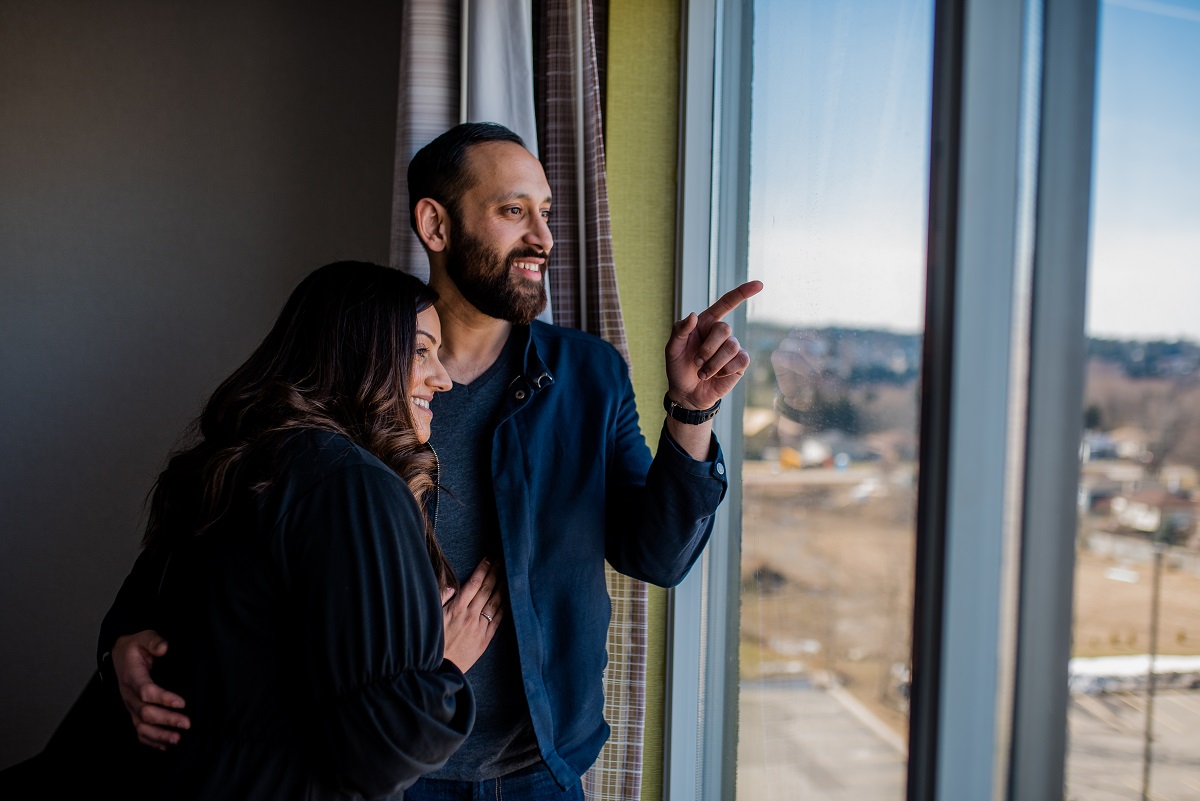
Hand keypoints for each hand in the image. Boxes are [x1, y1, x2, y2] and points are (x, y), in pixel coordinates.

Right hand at [111, 630, 190, 749]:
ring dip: (159, 735)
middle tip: (187, 723)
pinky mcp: (133, 712)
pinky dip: (151, 741)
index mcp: (131, 676)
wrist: (120, 656)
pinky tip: (166, 746)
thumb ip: (154, 641)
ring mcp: (130, 706)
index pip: (146, 691)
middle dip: (166, 720)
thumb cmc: (136, 647)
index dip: (164, 698)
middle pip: (145, 712)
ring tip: (178, 739)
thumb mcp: (144, 636)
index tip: (182, 703)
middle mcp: (128, 694)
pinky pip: (139, 731)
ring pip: (141, 726)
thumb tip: (164, 648)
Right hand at [440, 558, 503, 673]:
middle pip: (487, 589)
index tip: (489, 558)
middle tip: (503, 559)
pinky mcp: (485, 640)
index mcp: (456, 608)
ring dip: (503, 586)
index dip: (483, 569)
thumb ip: (441, 599)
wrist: (438, 669)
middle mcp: (470, 616)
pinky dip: (505, 607)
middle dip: (496, 572)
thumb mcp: (431, 618)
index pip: (474, 583)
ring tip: (509, 574)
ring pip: (495, 603)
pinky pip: (498, 620)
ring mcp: (479, 627)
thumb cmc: (432, 642)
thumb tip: (451, 585)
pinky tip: (510, 598)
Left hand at [665, 280, 762, 410]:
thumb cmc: (678, 368)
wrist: (687, 393)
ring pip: (731, 347)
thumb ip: (679, 330)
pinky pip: (740, 360)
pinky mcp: (740, 363)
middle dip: (708, 349)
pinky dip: (725, 370)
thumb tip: (693, 315)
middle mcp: (721, 333)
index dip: (743, 292)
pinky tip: (717, 375)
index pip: (726, 303)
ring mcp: (733, 347)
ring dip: (713, 363)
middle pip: (725, 329)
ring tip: (703, 373)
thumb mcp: (672, 349)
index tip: (759, 284)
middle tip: (696, 362)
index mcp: (706, 323)